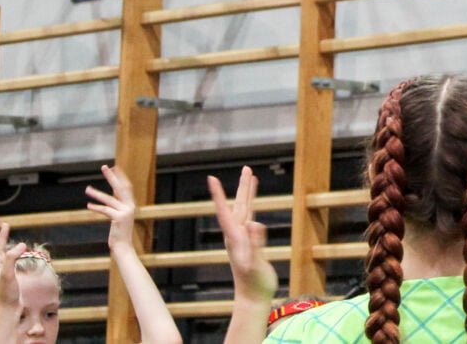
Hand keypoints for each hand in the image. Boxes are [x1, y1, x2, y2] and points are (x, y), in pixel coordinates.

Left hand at [0, 211, 25, 306]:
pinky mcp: (8, 273)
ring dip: (2, 236)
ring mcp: (2, 268)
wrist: (6, 310)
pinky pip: (8, 255)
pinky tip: (16, 247)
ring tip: (5, 226)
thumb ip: (12, 259)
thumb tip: (22, 244)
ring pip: (0, 248)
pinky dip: (11, 247)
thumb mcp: (8, 275)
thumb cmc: (6, 295)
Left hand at [85, 164, 138, 250]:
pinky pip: (105, 210)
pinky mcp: (119, 218)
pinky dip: (97, 207)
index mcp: (130, 205)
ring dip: (97, 193)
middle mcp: (130, 206)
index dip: (120, 176)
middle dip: (111, 176)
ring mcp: (125, 212)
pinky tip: (88, 205)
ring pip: (109, 199)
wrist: (123, 247)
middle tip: (104, 166)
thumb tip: (110, 196)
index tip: (114, 167)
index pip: (126, 186)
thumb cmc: (119, 233)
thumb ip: (116, 206)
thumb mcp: (119, 217)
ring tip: (87, 189)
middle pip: (120, 187)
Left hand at [209, 166, 277, 302]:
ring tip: (252, 176)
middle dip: (241, 186)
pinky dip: (253, 206)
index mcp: (235, 238)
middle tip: (246, 167)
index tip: (212, 178)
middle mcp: (236, 235)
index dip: (219, 195)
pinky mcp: (250, 242)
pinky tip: (254, 201)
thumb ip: (254, 244)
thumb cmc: (254, 284)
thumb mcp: (254, 265)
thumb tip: (254, 223)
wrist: (253, 298)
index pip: (225, 211)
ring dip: (248, 193)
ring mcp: (242, 239)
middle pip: (237, 205)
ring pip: (244, 209)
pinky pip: (251, 218)